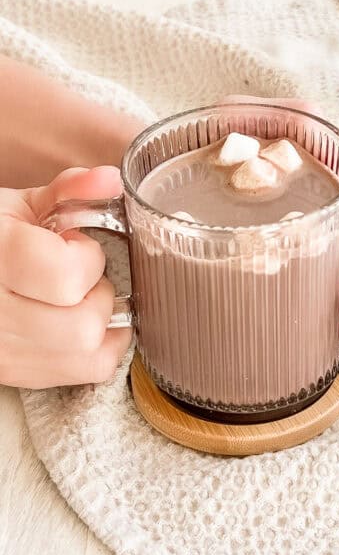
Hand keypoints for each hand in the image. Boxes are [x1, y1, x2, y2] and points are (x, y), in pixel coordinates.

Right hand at [0, 166, 130, 387]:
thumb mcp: (18, 205)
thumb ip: (69, 190)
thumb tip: (111, 179)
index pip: (67, 278)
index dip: (86, 258)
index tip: (75, 245)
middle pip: (83, 327)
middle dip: (98, 295)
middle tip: (80, 277)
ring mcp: (3, 352)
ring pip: (86, 357)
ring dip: (100, 324)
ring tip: (77, 300)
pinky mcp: (12, 373)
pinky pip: (80, 375)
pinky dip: (95, 350)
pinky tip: (79, 323)